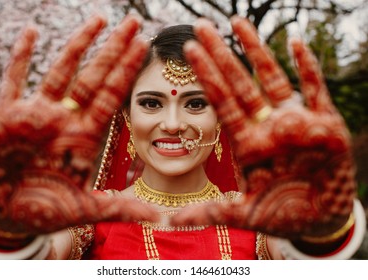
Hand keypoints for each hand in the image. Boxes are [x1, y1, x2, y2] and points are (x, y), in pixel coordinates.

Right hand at [0, 15, 156, 235]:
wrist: (3, 215)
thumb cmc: (43, 213)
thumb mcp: (86, 210)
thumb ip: (122, 210)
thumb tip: (161, 219)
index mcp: (85, 137)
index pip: (112, 95)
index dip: (128, 71)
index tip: (145, 46)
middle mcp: (65, 119)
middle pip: (95, 76)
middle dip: (114, 49)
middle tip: (134, 21)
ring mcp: (37, 113)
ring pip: (62, 70)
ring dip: (79, 44)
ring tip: (99, 18)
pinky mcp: (6, 115)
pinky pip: (15, 78)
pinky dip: (22, 56)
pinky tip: (33, 31)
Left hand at [172, 16, 354, 238]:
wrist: (321, 219)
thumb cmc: (283, 214)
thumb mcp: (243, 214)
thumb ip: (208, 213)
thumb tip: (166, 223)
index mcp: (247, 142)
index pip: (221, 102)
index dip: (205, 76)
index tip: (188, 50)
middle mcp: (266, 126)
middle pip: (238, 83)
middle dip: (220, 55)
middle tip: (199, 26)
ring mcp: (294, 120)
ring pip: (271, 78)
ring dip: (255, 50)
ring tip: (237, 21)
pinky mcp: (325, 122)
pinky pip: (315, 88)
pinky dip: (307, 66)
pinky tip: (294, 42)